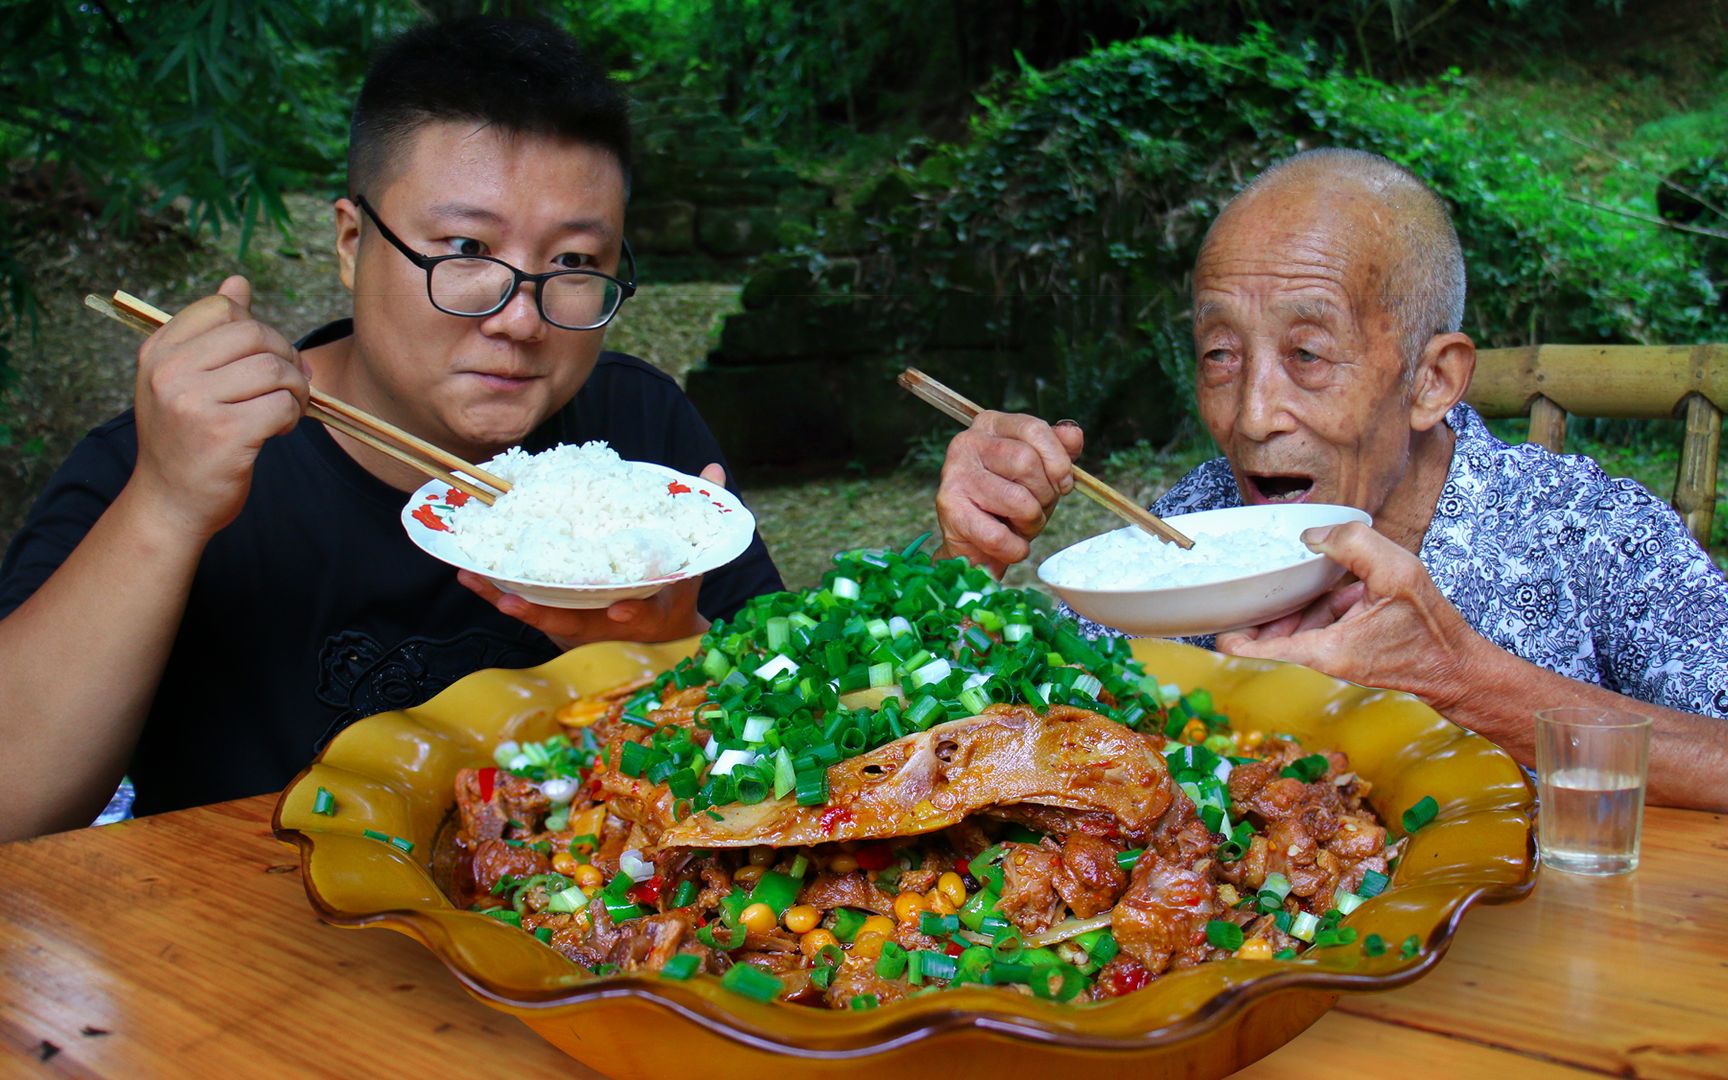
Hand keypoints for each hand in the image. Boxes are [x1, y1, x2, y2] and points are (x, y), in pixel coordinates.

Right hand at [129, 276, 309, 538]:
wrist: (170, 503)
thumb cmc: (187, 439)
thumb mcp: (185, 379)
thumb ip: (212, 331)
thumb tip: (238, 281)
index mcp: (159, 351)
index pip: (223, 308)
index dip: (257, 330)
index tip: (263, 358)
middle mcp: (169, 372)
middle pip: (255, 334)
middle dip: (285, 358)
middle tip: (287, 386)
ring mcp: (193, 402)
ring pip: (274, 369)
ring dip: (295, 389)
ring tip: (285, 409)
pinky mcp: (223, 433)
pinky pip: (282, 405)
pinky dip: (292, 416)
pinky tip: (277, 430)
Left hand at [458, 463, 724, 649]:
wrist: (663, 637)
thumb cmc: (675, 595)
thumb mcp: (695, 561)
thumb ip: (699, 518)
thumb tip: (713, 471)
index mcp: (649, 613)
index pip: (642, 613)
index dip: (632, 611)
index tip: (620, 607)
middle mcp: (609, 628)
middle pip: (572, 626)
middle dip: (541, 614)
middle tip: (510, 603)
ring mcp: (581, 629)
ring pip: (540, 618)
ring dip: (504, 599)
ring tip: (472, 577)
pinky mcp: (560, 625)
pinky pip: (526, 609)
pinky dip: (498, 594)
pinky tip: (469, 574)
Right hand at [934, 411, 1083, 575]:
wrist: (975, 544)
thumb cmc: (1009, 503)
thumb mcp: (1040, 472)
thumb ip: (1057, 450)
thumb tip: (1073, 434)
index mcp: (991, 425)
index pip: (1033, 428)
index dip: (1058, 460)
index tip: (1063, 483)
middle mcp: (968, 443)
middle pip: (1026, 461)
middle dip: (1045, 495)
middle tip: (1036, 509)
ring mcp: (954, 474)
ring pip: (1018, 500)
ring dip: (1031, 523)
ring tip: (1020, 526)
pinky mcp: (949, 508)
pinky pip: (998, 535)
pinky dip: (1014, 548)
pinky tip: (1009, 545)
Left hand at [1214, 521, 1485, 711]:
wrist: (1456, 666)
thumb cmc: (1430, 628)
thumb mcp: (1397, 573)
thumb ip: (1354, 545)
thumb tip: (1312, 534)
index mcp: (1324, 650)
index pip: (1258, 650)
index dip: (1231, 636)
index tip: (1210, 623)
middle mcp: (1322, 657)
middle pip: (1271, 635)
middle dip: (1257, 609)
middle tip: (1238, 580)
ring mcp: (1333, 655)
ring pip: (1295, 627)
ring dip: (1291, 603)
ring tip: (1282, 573)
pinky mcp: (1346, 648)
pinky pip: (1318, 625)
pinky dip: (1318, 604)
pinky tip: (1332, 582)